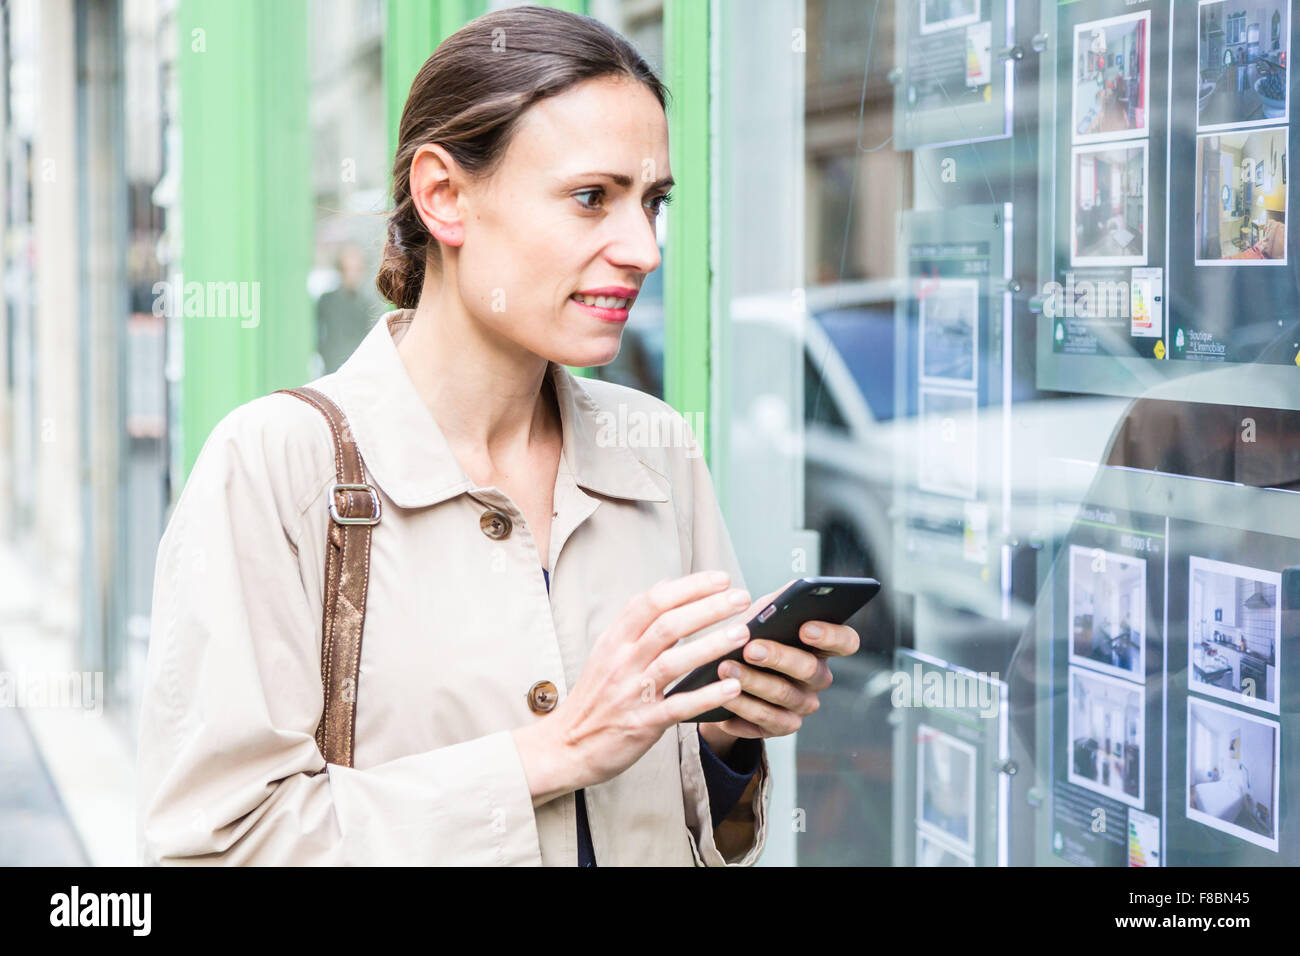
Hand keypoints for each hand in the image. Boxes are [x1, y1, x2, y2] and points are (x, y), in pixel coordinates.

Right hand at [512, 571, 754, 805]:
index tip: (721, 579)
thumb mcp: (607, 652)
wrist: (565, 745)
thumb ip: (637, 623)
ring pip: (673, 662)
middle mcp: (621, 662)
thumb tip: (669, 589)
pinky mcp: (641, 724)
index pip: (652, 601)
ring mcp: (630, 693)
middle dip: (708, 607)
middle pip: (667, 625)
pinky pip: (677, 706)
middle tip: (742, 598)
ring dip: (711, 645)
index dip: (689, 587)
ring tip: (743, 634)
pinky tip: (732, 687)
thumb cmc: (594, 697)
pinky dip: (706, 695)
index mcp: (614, 640)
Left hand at [701, 579, 860, 743]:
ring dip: (753, 682)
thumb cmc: (748, 638)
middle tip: (750, 649)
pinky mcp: (780, 726)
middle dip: (779, 657)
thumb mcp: (760, 616)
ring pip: (784, 696)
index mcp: (821, 646)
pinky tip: (723, 697)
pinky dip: (742, 708)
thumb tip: (794, 588)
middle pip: (811, 670)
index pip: (846, 641)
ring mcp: (801, 705)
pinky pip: (765, 721)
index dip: (831, 636)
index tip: (806, 628)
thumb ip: (778, 603)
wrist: (721, 678)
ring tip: (725, 668)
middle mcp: (818, 678)